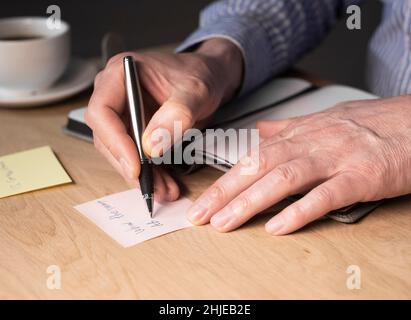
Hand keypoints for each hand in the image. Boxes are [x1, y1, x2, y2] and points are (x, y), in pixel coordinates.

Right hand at [85, 39, 242, 200]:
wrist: (209, 77)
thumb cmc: (200, 75)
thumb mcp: (196, 91)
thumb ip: (177, 113)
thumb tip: (152, 146)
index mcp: (121, 74)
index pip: (101, 111)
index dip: (115, 141)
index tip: (136, 165)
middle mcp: (115, 94)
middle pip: (107, 137)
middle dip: (130, 166)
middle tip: (152, 187)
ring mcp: (123, 113)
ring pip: (120, 151)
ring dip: (141, 175)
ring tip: (164, 191)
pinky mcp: (134, 129)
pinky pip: (135, 155)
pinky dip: (150, 173)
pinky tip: (164, 185)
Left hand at [187, 95, 410, 234]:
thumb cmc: (370, 124)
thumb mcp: (322, 121)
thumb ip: (288, 130)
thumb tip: (260, 133)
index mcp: (300, 133)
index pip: (251, 157)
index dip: (223, 180)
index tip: (202, 201)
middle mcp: (311, 143)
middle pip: (258, 166)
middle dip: (224, 192)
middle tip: (199, 215)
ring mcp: (335, 159)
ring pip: (283, 178)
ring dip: (250, 202)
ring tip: (225, 222)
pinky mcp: (361, 176)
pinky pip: (326, 195)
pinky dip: (300, 212)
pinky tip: (277, 227)